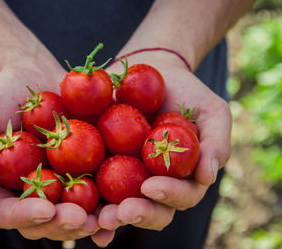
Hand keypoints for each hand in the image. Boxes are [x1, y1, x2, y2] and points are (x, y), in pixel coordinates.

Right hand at [0, 55, 98, 239]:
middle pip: (43, 223)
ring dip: (90, 224)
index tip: (45, 208)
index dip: (24, 216)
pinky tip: (122, 208)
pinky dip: (109, 207)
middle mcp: (31, 195)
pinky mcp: (85, 173)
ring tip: (106, 219)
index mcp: (1, 190)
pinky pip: (98, 196)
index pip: (6, 213)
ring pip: (73, 217)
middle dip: (61, 225)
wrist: (32, 77)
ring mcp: (60, 187)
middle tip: (79, 219)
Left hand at [91, 51, 231, 246]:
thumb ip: (216, 143)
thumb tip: (207, 177)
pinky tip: (76, 210)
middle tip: (121, 213)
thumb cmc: (186, 93)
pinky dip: (86, 204)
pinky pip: (94, 188)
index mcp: (182, 177)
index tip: (151, 187)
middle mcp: (154, 184)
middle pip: (150, 211)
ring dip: (110, 218)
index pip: (180, 196)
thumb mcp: (211, 112)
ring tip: (99, 219)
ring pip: (121, 207)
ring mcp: (127, 178)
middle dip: (137, 214)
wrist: (151, 73)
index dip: (168, 196)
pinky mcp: (102, 167)